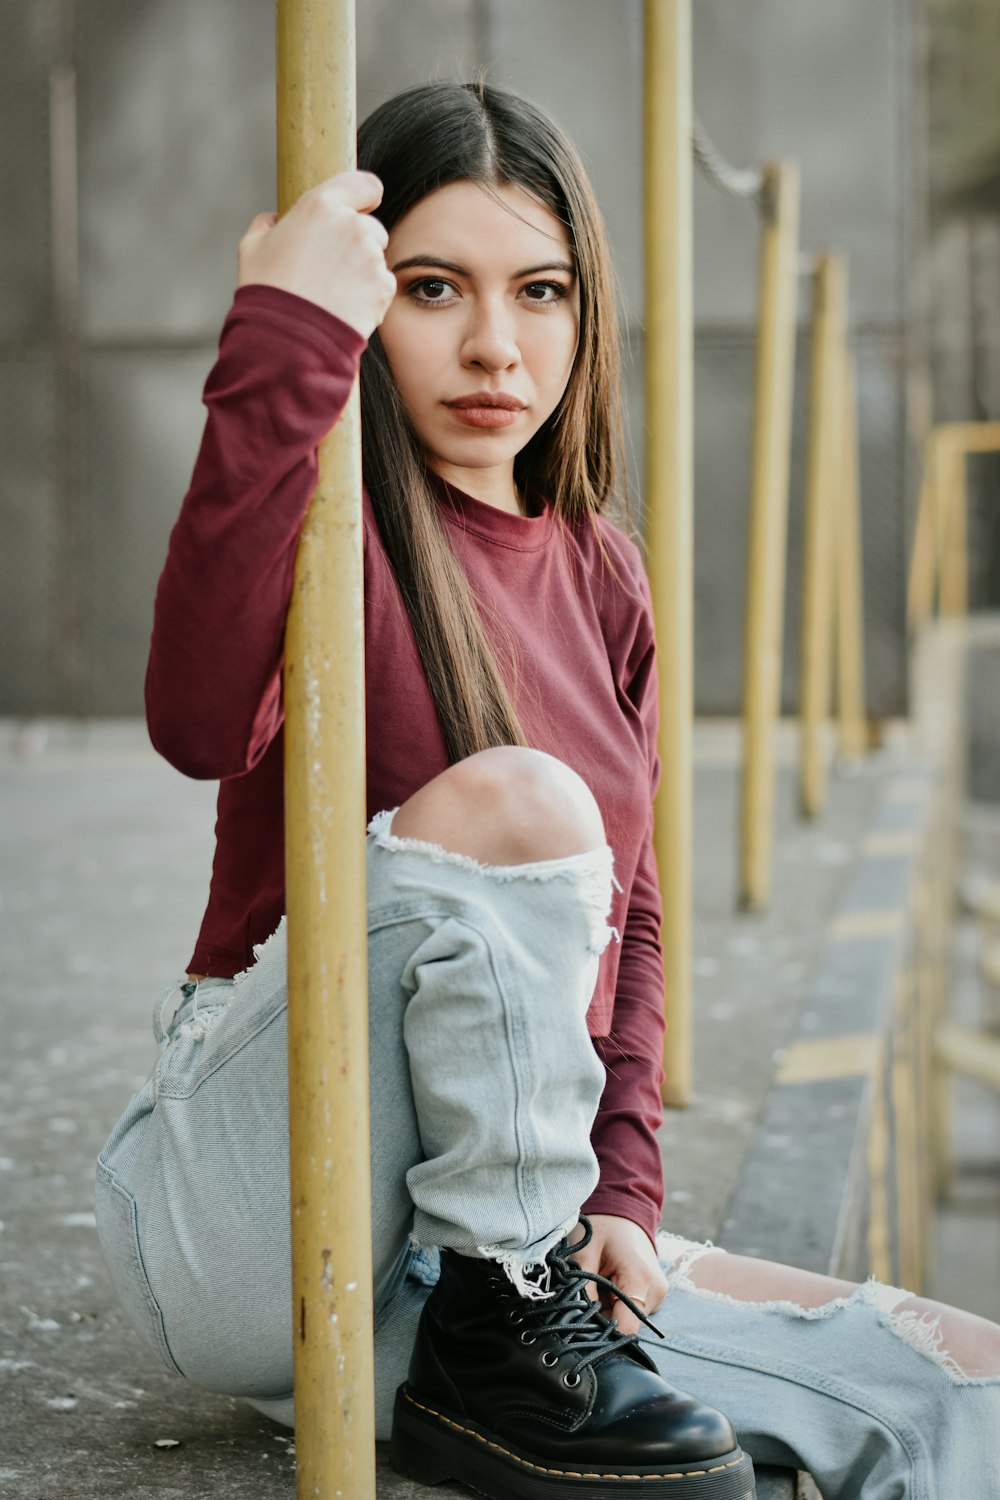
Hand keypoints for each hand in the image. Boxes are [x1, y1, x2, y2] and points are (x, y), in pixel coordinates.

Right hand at [237, 170, 397, 337]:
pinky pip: (382, 286)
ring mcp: (371, 257)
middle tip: (331, 268)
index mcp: (321, 206)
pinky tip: (344, 307)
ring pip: (376, 258)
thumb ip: (267, 224)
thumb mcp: (252, 248)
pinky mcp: (383, 287)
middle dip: (357, 244)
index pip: (365, 184)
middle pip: (370, 227)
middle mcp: (352, 226)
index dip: (365, 196)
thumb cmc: (266, 292)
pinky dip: (369, 296)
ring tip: (333, 293)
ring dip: (362, 271)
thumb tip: (275, 220)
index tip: (361, 208)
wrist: (288, 340)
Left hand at [571, 1214, 666, 1335]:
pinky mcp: (656, 1294)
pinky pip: (632, 1311)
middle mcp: (656, 1290)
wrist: (625, 1210)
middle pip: (626, 1325)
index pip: (626, 1327)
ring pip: (628, 1320)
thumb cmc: (603, 1226)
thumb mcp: (584, 1252)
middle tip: (585, 1296)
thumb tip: (577, 1320)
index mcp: (640, 1277)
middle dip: (602, 1317)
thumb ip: (582, 1289)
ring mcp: (659, 1294)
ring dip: (609, 1311)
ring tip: (597, 1287)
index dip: (601, 1331)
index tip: (580, 1322)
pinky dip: (616, 1305)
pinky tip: (607, 1287)